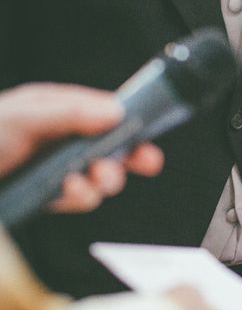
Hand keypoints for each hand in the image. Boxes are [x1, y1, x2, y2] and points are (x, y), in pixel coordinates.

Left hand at [0, 83, 163, 212]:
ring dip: (102, 181)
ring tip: (87, 179)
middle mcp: (63, 141)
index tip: (149, 139)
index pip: (107, 115)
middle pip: (112, 149)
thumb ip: (70, 113)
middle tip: (138, 164)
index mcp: (60, 112)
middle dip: (126, 159)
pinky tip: (65, 190)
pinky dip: (79, 196)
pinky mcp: (50, 196)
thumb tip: (116, 111)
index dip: (132, 126)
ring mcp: (57, 170)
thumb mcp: (24, 116)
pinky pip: (79, 198)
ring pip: (100, 178)